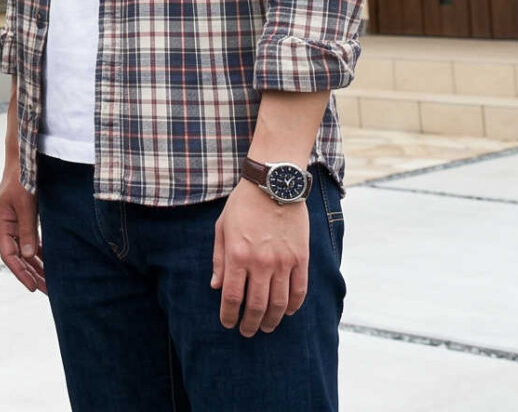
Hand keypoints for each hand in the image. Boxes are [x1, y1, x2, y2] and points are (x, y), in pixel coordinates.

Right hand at [0, 157, 44, 292]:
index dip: (20, 272)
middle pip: (17, 257)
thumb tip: (29, 255)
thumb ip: (27, 229)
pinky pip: (31, 241)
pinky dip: (40, 252)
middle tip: (48, 291)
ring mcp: (14, 222)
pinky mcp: (24, 218)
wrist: (24, 158)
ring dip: (37, 266)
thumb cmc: (22, 178)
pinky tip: (50, 262)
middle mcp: (5, 225)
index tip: (33, 287)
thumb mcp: (26, 204)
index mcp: (1, 223)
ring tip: (51, 282)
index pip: (9, 255)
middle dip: (31, 274)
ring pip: (25, 251)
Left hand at [214, 179, 309, 335]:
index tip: (228, 324)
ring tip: (266, 327)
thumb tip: (216, 287)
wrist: (274, 185)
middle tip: (247, 332)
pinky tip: (288, 312)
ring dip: (273, 320)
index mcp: (238, 256)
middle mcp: (261, 263)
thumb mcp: (222, 229)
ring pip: (280, 303)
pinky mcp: (301, 258)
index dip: (229, 315)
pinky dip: (294, 305)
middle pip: (257, 305)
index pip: (233, 297)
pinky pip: (299, 290)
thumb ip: (219, 260)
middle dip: (250, 323)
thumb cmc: (243, 206)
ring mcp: (284, 262)